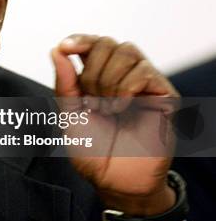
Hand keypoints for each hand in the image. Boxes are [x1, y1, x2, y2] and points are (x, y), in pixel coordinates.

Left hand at [51, 34, 178, 213]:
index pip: (93, 44)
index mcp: (98, 78)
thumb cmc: (93, 151)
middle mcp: (122, 76)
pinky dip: (125, 89)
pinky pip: (143, 72)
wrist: (114, 181)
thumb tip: (57, 51)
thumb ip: (64, 83)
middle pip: (108, 43)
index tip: (65, 47)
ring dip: (108, 80)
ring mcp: (144, 84)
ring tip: (106, 109)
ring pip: (127, 51)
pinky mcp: (163, 95)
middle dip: (92, 70)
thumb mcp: (69, 114)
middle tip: (90, 101)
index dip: (80, 40)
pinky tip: (121, 109)